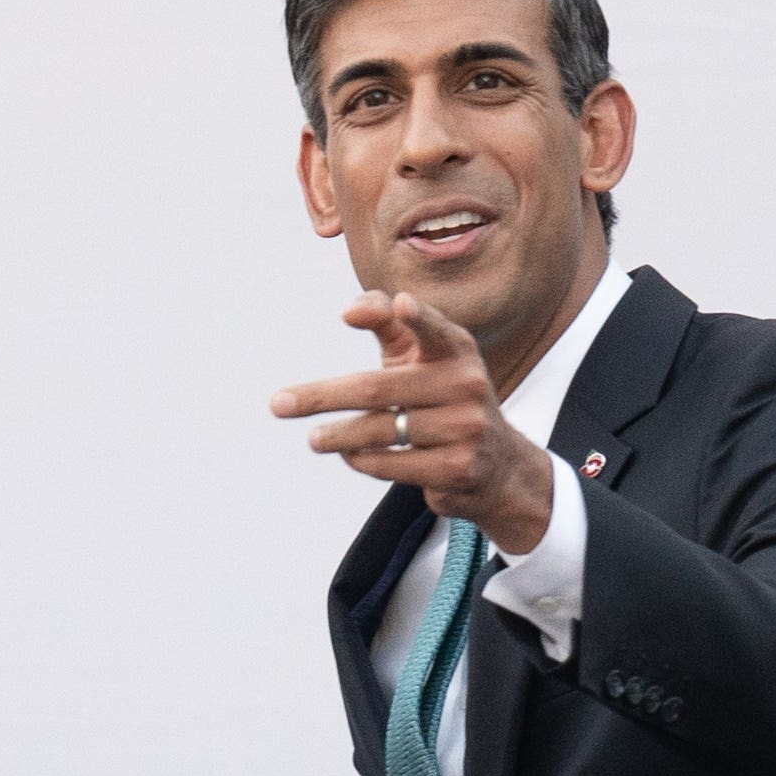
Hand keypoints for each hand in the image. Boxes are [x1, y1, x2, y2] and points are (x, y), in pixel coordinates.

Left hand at [271, 291, 555, 554]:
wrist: (497, 465)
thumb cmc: (441, 396)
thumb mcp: (421, 356)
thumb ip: (387, 322)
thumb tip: (353, 309)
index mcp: (456, 350)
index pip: (436, 330)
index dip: (418, 319)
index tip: (399, 306)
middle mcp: (466, 386)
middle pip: (378, 389)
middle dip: (322, 397)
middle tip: (278, 404)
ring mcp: (465, 429)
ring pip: (381, 431)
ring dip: (338, 437)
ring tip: (313, 438)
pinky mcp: (456, 469)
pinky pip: (392, 464)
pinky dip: (362, 459)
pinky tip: (349, 454)